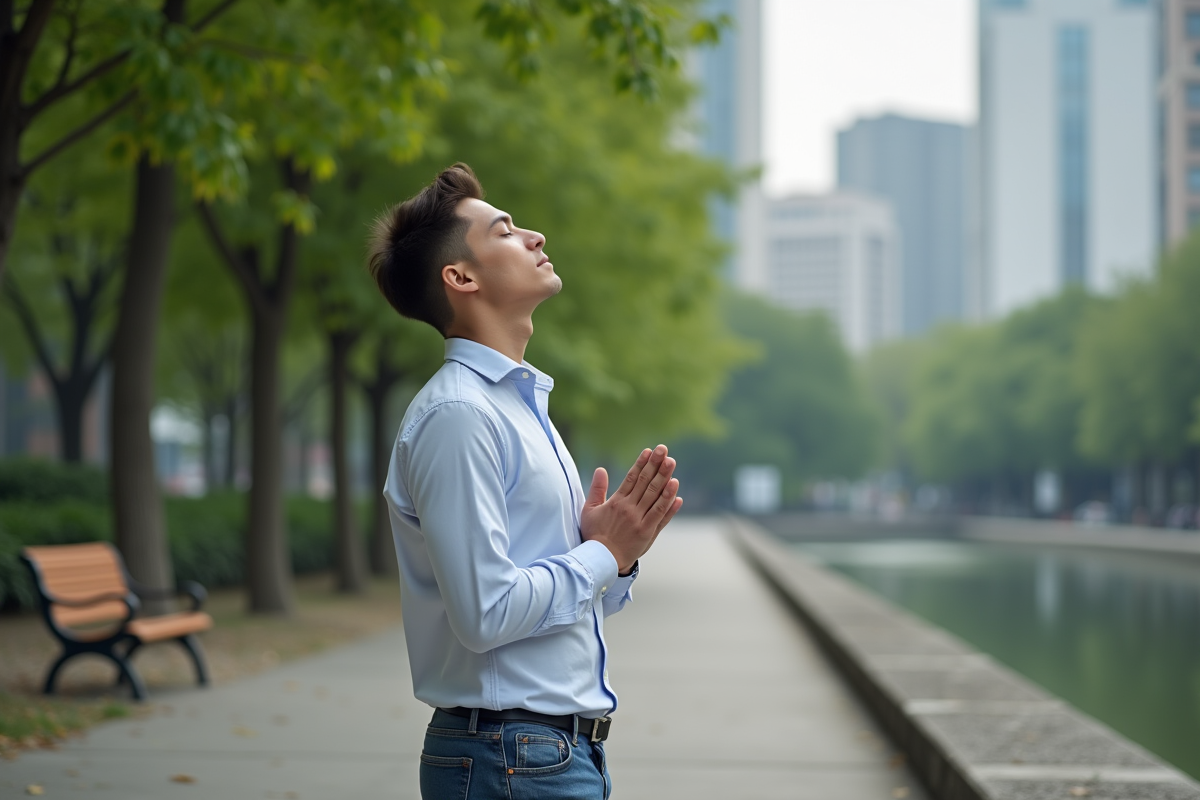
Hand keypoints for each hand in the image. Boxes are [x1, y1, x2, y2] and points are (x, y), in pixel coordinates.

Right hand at [580, 444, 683, 572]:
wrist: (600, 560)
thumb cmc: (594, 535)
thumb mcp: (589, 510)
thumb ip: (597, 489)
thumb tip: (600, 469)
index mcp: (616, 502)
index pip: (631, 478)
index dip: (641, 463)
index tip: (649, 451)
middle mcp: (629, 509)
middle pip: (645, 482)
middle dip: (655, 465)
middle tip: (664, 450)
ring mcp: (639, 520)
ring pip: (655, 496)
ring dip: (664, 479)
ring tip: (671, 464)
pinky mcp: (647, 532)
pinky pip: (660, 515)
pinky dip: (668, 503)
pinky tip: (676, 492)